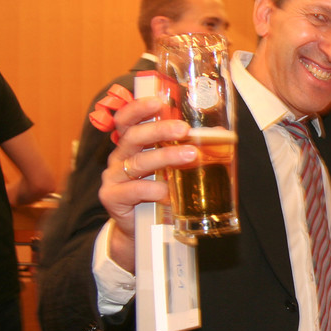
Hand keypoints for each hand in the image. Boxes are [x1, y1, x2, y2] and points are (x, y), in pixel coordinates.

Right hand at [98, 97, 197, 271]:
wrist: (140, 230)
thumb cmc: (158, 192)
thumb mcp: (170, 169)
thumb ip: (183, 151)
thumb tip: (219, 136)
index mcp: (131, 145)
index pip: (128, 119)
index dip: (139, 108)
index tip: (158, 101)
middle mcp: (119, 157)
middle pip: (133, 136)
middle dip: (159, 130)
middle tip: (183, 129)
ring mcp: (113, 177)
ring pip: (137, 162)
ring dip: (165, 156)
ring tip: (189, 155)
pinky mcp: (111, 197)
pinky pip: (133, 190)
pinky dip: (153, 189)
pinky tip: (167, 191)